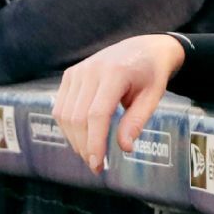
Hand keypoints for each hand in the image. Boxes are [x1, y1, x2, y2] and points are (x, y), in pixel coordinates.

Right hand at [52, 34, 185, 173]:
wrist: (144, 48)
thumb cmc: (151, 74)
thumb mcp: (152, 97)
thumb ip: (136, 121)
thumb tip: (124, 148)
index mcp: (115, 73)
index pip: (97, 114)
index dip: (94, 142)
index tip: (98, 164)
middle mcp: (91, 70)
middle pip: (78, 117)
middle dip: (84, 146)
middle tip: (96, 165)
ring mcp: (77, 71)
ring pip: (65, 114)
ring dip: (74, 139)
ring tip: (90, 153)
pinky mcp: (70, 74)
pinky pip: (61, 107)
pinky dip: (68, 127)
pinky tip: (82, 137)